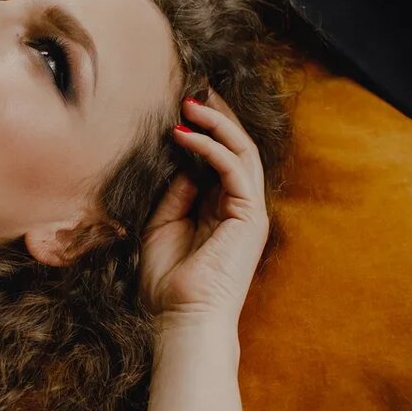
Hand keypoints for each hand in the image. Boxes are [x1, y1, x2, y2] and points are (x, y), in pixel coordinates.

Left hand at [139, 89, 268, 327]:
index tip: (179, 106)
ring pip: (242, 152)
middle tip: (192, 90)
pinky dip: (211, 148)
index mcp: (221, 211)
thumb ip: (175, 194)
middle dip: (216, 116)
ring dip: (216, 123)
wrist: (181, 320)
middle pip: (236, 148)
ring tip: (189, 102)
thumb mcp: (162, 226)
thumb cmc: (168, 283)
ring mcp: (248, 212)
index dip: (203, 130)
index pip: (219, 159)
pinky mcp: (249, 217)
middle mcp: (239, 208)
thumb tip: (181, 162)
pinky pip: (235, 169)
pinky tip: (184, 135)